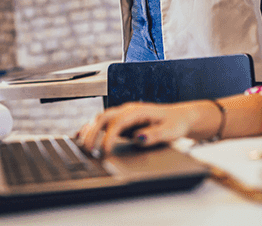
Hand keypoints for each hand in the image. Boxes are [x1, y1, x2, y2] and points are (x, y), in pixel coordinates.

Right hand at [76, 102, 201, 155]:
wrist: (179, 117)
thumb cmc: (175, 124)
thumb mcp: (169, 131)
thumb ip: (154, 135)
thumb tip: (137, 138)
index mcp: (139, 111)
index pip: (118, 122)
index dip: (108, 136)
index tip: (105, 151)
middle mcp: (128, 110)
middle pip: (104, 117)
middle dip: (93, 132)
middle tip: (87, 149)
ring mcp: (123, 114)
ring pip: (100, 118)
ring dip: (89, 130)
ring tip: (82, 146)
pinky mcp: (122, 121)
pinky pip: (103, 123)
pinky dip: (91, 128)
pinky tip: (82, 135)